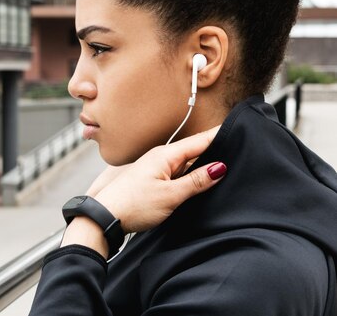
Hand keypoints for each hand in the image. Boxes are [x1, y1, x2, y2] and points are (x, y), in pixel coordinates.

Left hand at [62, 126, 225, 255]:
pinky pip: (177, 172)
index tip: (238, 126)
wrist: (104, 217)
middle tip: (238, 144)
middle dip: (214, 149)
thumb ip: (196, 181)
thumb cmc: (133, 205)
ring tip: (224, 162)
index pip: (199, 141)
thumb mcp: (170, 195)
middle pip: (194, 150)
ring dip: (202, 163)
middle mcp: (160, 157)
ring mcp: (156, 168)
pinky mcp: (152, 180)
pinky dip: (191, 174)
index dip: (219, 135)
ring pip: (186, 162)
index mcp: (165, 155)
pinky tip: (199, 180)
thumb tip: (219, 167)